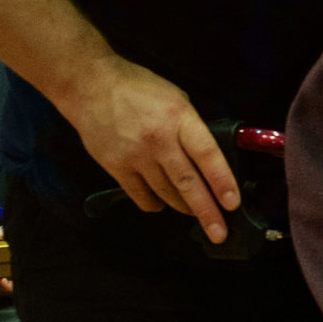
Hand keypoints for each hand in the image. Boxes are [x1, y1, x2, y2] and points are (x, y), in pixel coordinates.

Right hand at [61, 55, 237, 241]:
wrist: (90, 87)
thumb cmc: (140, 89)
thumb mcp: (177, 99)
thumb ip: (192, 128)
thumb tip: (209, 157)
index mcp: (179, 119)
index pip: (206, 155)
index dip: (221, 181)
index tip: (232, 203)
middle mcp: (159, 141)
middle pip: (187, 183)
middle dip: (206, 212)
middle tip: (219, 234)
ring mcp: (135, 157)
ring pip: (166, 193)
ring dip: (184, 207)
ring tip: (197, 213)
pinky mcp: (116, 168)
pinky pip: (141, 196)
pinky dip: (156, 204)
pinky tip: (163, 203)